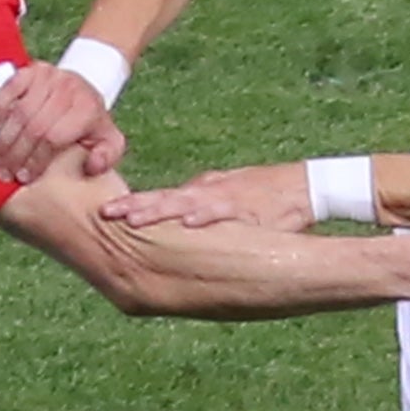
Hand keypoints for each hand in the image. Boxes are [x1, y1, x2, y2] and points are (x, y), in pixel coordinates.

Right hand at [0, 62, 126, 183]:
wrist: (85, 89)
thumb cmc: (91, 122)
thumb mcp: (109, 141)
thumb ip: (107, 158)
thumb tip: (92, 166)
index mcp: (87, 109)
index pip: (55, 138)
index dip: (36, 160)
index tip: (24, 177)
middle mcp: (68, 89)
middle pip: (34, 126)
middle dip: (16, 154)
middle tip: (4, 172)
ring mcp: (49, 77)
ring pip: (19, 112)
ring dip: (4, 138)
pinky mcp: (31, 69)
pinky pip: (8, 90)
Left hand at [101, 162, 312, 231]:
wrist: (306, 186)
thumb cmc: (265, 194)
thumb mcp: (227, 196)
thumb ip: (200, 203)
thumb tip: (174, 218)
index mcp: (201, 192)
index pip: (160, 197)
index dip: (132, 204)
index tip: (103, 212)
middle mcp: (208, 191)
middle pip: (164, 198)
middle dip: (135, 206)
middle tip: (105, 214)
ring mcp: (227, 198)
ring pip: (186, 203)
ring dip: (160, 210)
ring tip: (134, 219)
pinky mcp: (249, 208)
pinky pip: (224, 213)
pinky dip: (205, 217)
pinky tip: (188, 223)